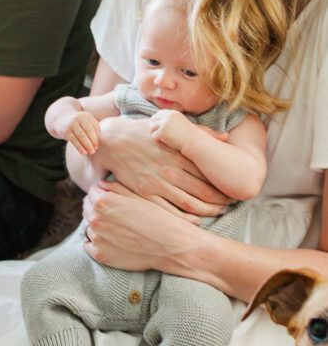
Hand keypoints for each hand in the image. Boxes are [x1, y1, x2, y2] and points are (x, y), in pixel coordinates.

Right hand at [65, 111, 101, 154]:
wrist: (60, 119)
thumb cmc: (77, 123)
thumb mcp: (85, 122)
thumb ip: (92, 130)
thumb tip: (97, 143)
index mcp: (86, 115)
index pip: (95, 126)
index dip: (98, 136)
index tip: (98, 144)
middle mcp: (79, 117)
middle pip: (89, 130)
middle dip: (93, 141)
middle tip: (96, 149)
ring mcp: (71, 124)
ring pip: (81, 135)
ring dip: (88, 145)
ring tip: (92, 152)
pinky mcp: (66, 131)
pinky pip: (74, 140)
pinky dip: (80, 147)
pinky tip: (84, 152)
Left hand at [82, 180, 200, 270]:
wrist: (172, 245)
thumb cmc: (158, 216)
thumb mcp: (139, 195)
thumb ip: (115, 188)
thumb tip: (100, 185)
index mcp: (103, 201)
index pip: (92, 192)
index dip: (102, 193)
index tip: (112, 198)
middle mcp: (95, 219)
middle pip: (88, 208)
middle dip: (98, 207)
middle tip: (114, 213)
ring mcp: (97, 238)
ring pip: (89, 226)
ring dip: (98, 225)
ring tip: (116, 227)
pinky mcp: (100, 255)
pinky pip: (89, 245)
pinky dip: (96, 242)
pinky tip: (110, 241)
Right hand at [96, 115, 229, 216]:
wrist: (112, 141)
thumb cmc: (143, 131)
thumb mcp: (171, 125)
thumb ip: (199, 131)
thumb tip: (225, 136)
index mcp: (179, 154)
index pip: (209, 174)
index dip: (224, 184)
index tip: (234, 189)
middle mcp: (171, 171)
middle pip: (204, 192)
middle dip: (220, 201)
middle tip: (231, 204)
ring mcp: (158, 184)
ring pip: (190, 204)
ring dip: (208, 211)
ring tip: (219, 212)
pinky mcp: (146, 193)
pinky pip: (169, 211)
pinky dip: (185, 218)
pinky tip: (196, 220)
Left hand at [149, 109, 191, 150]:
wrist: (194, 141)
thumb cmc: (188, 135)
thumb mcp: (180, 122)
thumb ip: (170, 120)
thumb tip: (157, 122)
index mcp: (172, 113)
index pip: (158, 114)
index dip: (156, 121)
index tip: (159, 128)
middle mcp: (167, 116)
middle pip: (153, 119)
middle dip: (154, 127)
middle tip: (158, 134)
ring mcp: (164, 123)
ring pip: (152, 128)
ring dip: (155, 134)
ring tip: (162, 139)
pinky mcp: (162, 132)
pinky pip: (154, 136)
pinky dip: (158, 141)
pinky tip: (164, 143)